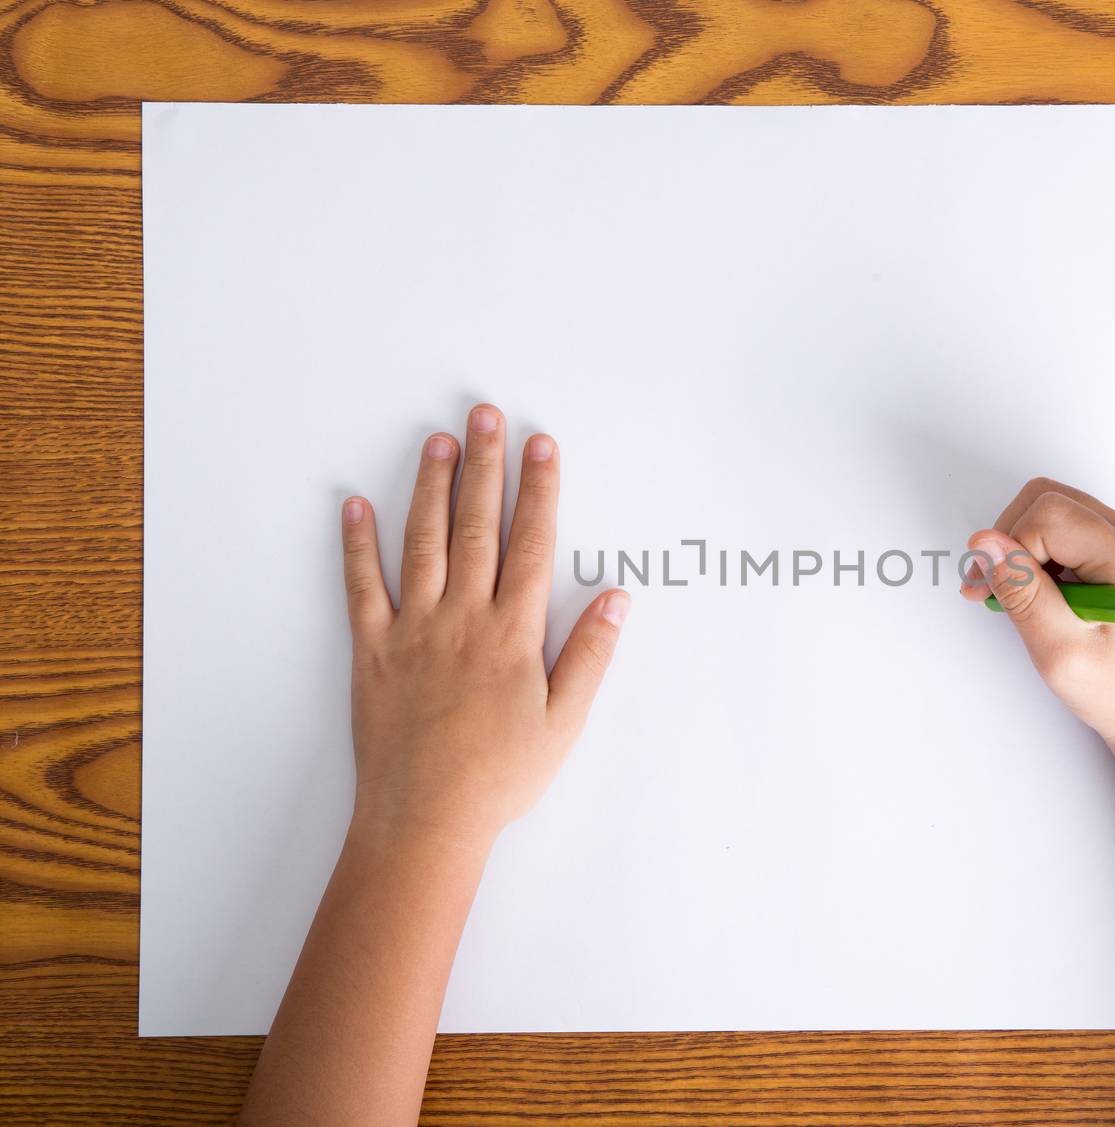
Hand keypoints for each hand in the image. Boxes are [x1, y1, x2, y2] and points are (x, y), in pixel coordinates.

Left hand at [338, 403, 627, 850]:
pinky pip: (362, 586)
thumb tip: (618, 598)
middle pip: (477, 526)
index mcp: (513, 633)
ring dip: (431, 486)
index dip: (539, 490)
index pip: (532, 544)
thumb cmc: (499, 777)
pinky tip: (357, 506)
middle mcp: (463, 618)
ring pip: (423, 541)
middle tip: (487, 416)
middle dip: (486, 466)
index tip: (542, 446)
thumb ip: (590, 654)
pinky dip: (357, 544)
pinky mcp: (373, 650)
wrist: (426, 818)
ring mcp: (414, 629)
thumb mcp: (564, 721)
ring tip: (439, 441)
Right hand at [962, 477, 1114, 768]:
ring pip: (1054, 510)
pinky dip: (1040, 556)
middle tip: (992, 592)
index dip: (1008, 548)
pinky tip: (1039, 596)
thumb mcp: (1060, 652)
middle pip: (1049, 500)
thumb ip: (1021, 592)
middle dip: (1010, 541)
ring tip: (1016, 599)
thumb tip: (984, 543)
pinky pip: (1067, 529)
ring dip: (1023, 549)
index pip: (1048, 514)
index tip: (989, 592)